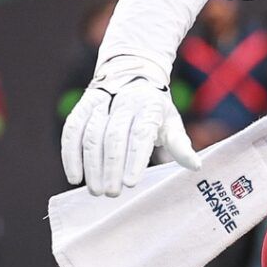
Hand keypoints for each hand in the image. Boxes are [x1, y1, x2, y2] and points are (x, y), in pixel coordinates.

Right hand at [59, 54, 200, 196]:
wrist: (134, 73)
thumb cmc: (155, 108)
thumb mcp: (172, 121)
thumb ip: (180, 144)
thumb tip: (195, 166)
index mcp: (150, 106)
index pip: (141, 134)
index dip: (134, 159)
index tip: (130, 183)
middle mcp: (124, 102)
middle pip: (113, 137)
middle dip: (111, 168)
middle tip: (112, 193)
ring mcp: (102, 102)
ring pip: (91, 135)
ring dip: (91, 165)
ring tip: (96, 190)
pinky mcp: (84, 105)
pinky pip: (72, 130)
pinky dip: (70, 154)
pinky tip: (74, 176)